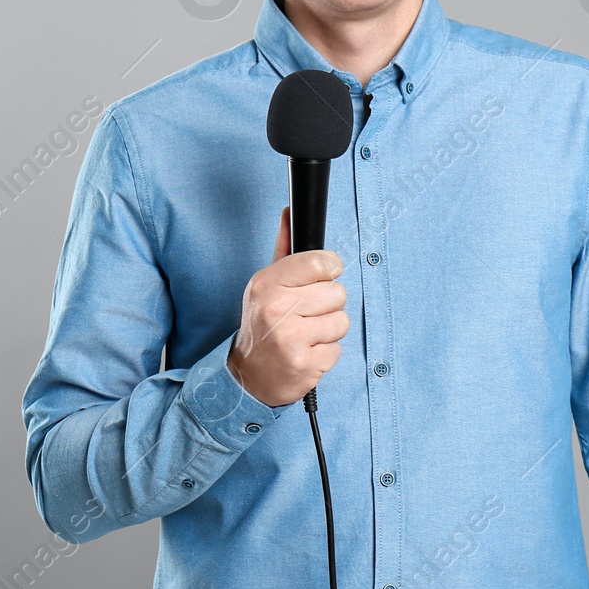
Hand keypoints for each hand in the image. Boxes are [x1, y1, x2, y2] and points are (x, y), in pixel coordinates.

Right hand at [227, 206, 348, 406]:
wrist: (247, 376)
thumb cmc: (262, 325)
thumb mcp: (266, 285)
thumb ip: (284, 249)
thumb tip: (288, 212)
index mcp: (267, 283)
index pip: (321, 262)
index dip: (329, 270)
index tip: (322, 278)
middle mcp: (277, 308)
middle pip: (338, 293)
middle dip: (327, 305)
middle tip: (306, 314)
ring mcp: (290, 338)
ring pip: (341, 321)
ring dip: (328, 330)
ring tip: (306, 334)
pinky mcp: (304, 364)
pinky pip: (338, 350)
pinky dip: (325, 354)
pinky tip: (306, 352)